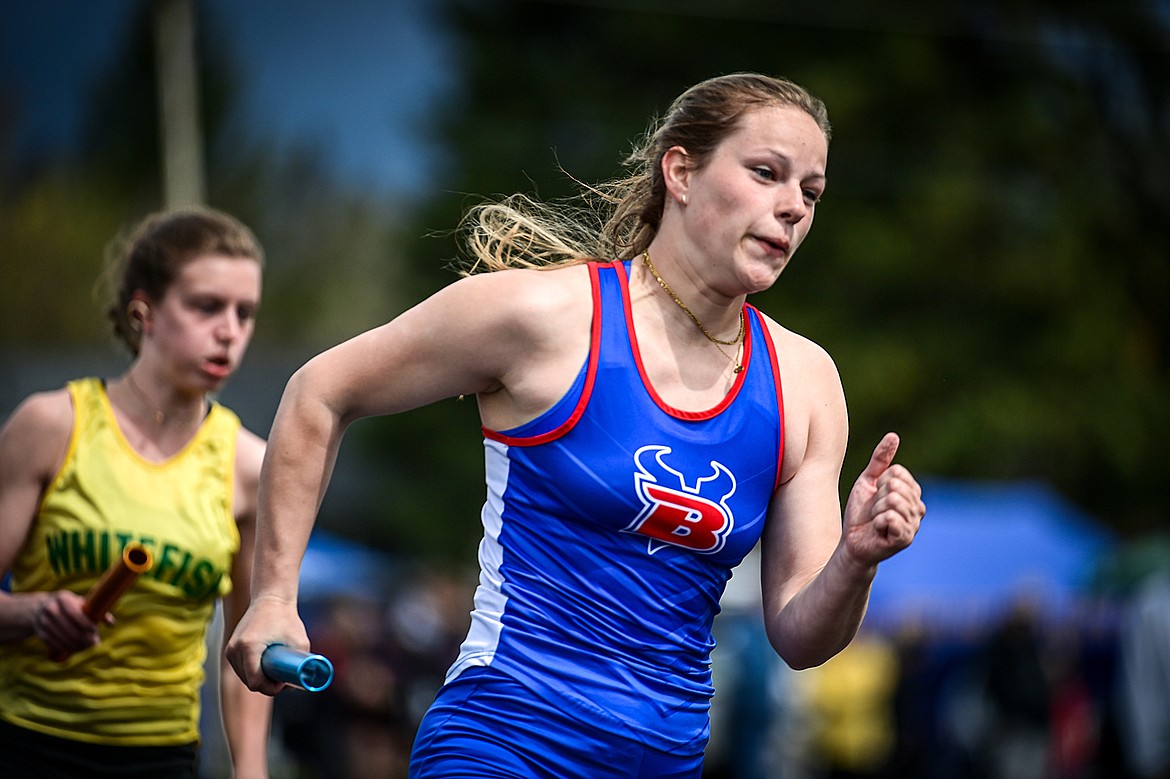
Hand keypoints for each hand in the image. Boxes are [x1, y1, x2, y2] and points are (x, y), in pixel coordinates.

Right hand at [35, 590, 106, 654]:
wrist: (39, 608)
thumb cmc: (69, 604)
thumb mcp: (80, 601)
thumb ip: (96, 610)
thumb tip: (111, 624)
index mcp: (62, 598)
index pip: (74, 614)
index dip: (85, 624)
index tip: (95, 630)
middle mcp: (51, 609)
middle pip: (69, 628)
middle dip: (83, 637)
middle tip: (95, 642)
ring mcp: (43, 622)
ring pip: (62, 638)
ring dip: (76, 645)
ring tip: (88, 646)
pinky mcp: (41, 633)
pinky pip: (55, 643)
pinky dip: (66, 648)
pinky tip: (76, 649)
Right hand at [225, 596, 309, 696]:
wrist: (271, 598)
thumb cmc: (287, 618)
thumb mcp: (301, 641)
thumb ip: (303, 663)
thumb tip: (302, 684)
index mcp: (250, 647)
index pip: (256, 682)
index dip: (272, 688)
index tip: (284, 682)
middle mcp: (235, 649)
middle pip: (250, 682)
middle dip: (267, 685)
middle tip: (283, 678)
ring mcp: (230, 649)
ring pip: (244, 677)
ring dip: (259, 680)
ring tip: (275, 671)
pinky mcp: (230, 649)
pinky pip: (240, 669)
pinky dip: (252, 672)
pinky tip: (265, 667)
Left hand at [842, 432, 924, 567]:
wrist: (852, 541)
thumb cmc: (861, 513)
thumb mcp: (867, 481)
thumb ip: (880, 460)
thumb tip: (893, 436)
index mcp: (912, 493)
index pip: (897, 473)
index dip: (879, 483)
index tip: (875, 496)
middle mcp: (918, 508)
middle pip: (895, 486)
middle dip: (876, 498)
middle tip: (874, 511)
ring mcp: (914, 524)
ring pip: (892, 501)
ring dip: (876, 510)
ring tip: (876, 520)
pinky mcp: (905, 538)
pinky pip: (890, 518)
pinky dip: (878, 522)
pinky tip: (878, 530)